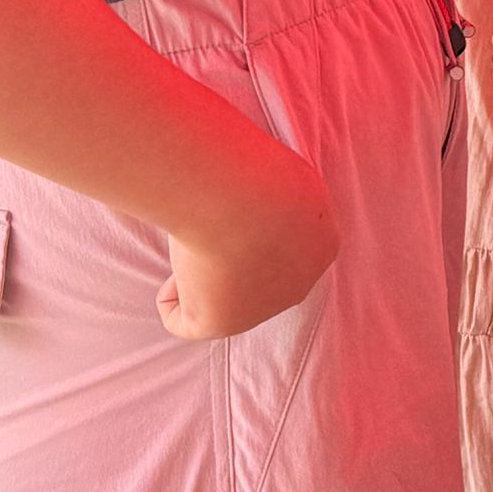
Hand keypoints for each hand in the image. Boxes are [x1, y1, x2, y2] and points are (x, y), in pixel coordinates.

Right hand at [158, 139, 338, 339]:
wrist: (239, 193)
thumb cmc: (256, 168)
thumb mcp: (280, 168)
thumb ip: (272, 184)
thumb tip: (255, 175)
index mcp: (323, 242)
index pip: (284, 247)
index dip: (251, 228)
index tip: (232, 208)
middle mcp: (300, 281)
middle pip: (254, 277)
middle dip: (229, 259)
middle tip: (208, 226)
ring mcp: (264, 308)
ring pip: (219, 297)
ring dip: (200, 273)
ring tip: (195, 241)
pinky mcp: (225, 323)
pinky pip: (181, 320)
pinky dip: (169, 297)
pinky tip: (178, 268)